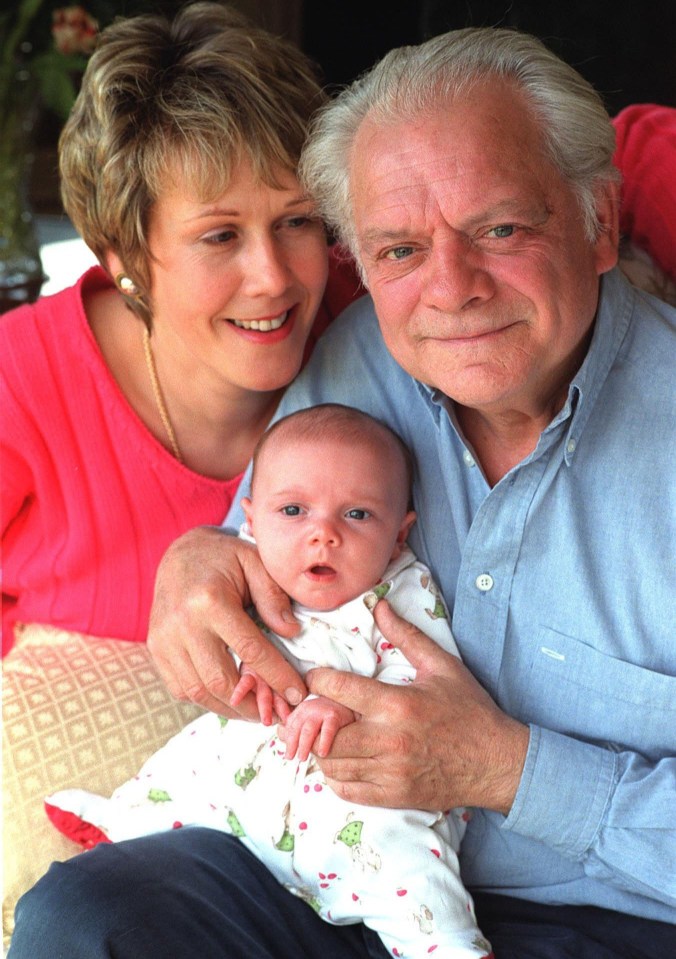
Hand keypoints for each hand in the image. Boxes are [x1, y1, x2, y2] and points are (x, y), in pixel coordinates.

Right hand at [147, 526, 306, 717]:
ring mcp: (163, 639)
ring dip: (231, 708)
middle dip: (253, 704)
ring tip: (258, 711)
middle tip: (278, 712)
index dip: (277, 677)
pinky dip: (206, 699)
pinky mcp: (155, 649)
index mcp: (210, 600)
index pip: (250, 650)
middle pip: (220, 680)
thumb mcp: (256, 562)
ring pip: (198, 692)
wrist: (181, 553)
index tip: (298, 695)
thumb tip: (291, 632)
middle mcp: (181, 623)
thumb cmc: (225, 557)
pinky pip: (180, 688)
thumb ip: (274, 597)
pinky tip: (230, 698)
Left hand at [280, 696, 355, 761]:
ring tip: (302, 757)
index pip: (290, 726)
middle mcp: (309, 707)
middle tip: (290, 757)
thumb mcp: (312, 720)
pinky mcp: (335, 715)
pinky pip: (328, 730)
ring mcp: (322, 710)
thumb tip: (280, 734)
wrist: (351, 704)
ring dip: (304, 745)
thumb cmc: (331, 716)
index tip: (287, 755)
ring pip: (308, 730)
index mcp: (302, 710)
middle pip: (296, 728)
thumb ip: (297, 728)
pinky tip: (322, 752)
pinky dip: (324, 741)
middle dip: (292, 743)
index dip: (288, 741)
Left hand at [307, 601, 528, 814]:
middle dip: (314, 720)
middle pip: (326, 734)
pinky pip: (346, 789)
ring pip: (331, 765)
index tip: (316, 677)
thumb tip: (379, 606)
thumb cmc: (469, 710)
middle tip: (318, 710)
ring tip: (330, 733)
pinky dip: (336, 776)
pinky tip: (345, 760)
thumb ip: (406, 635)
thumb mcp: (441, 665)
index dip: (317, 680)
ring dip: (323, 748)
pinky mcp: (393, 796)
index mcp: (397, 704)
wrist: (496, 761)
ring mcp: (390, 773)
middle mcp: (389, 740)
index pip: (338, 689)